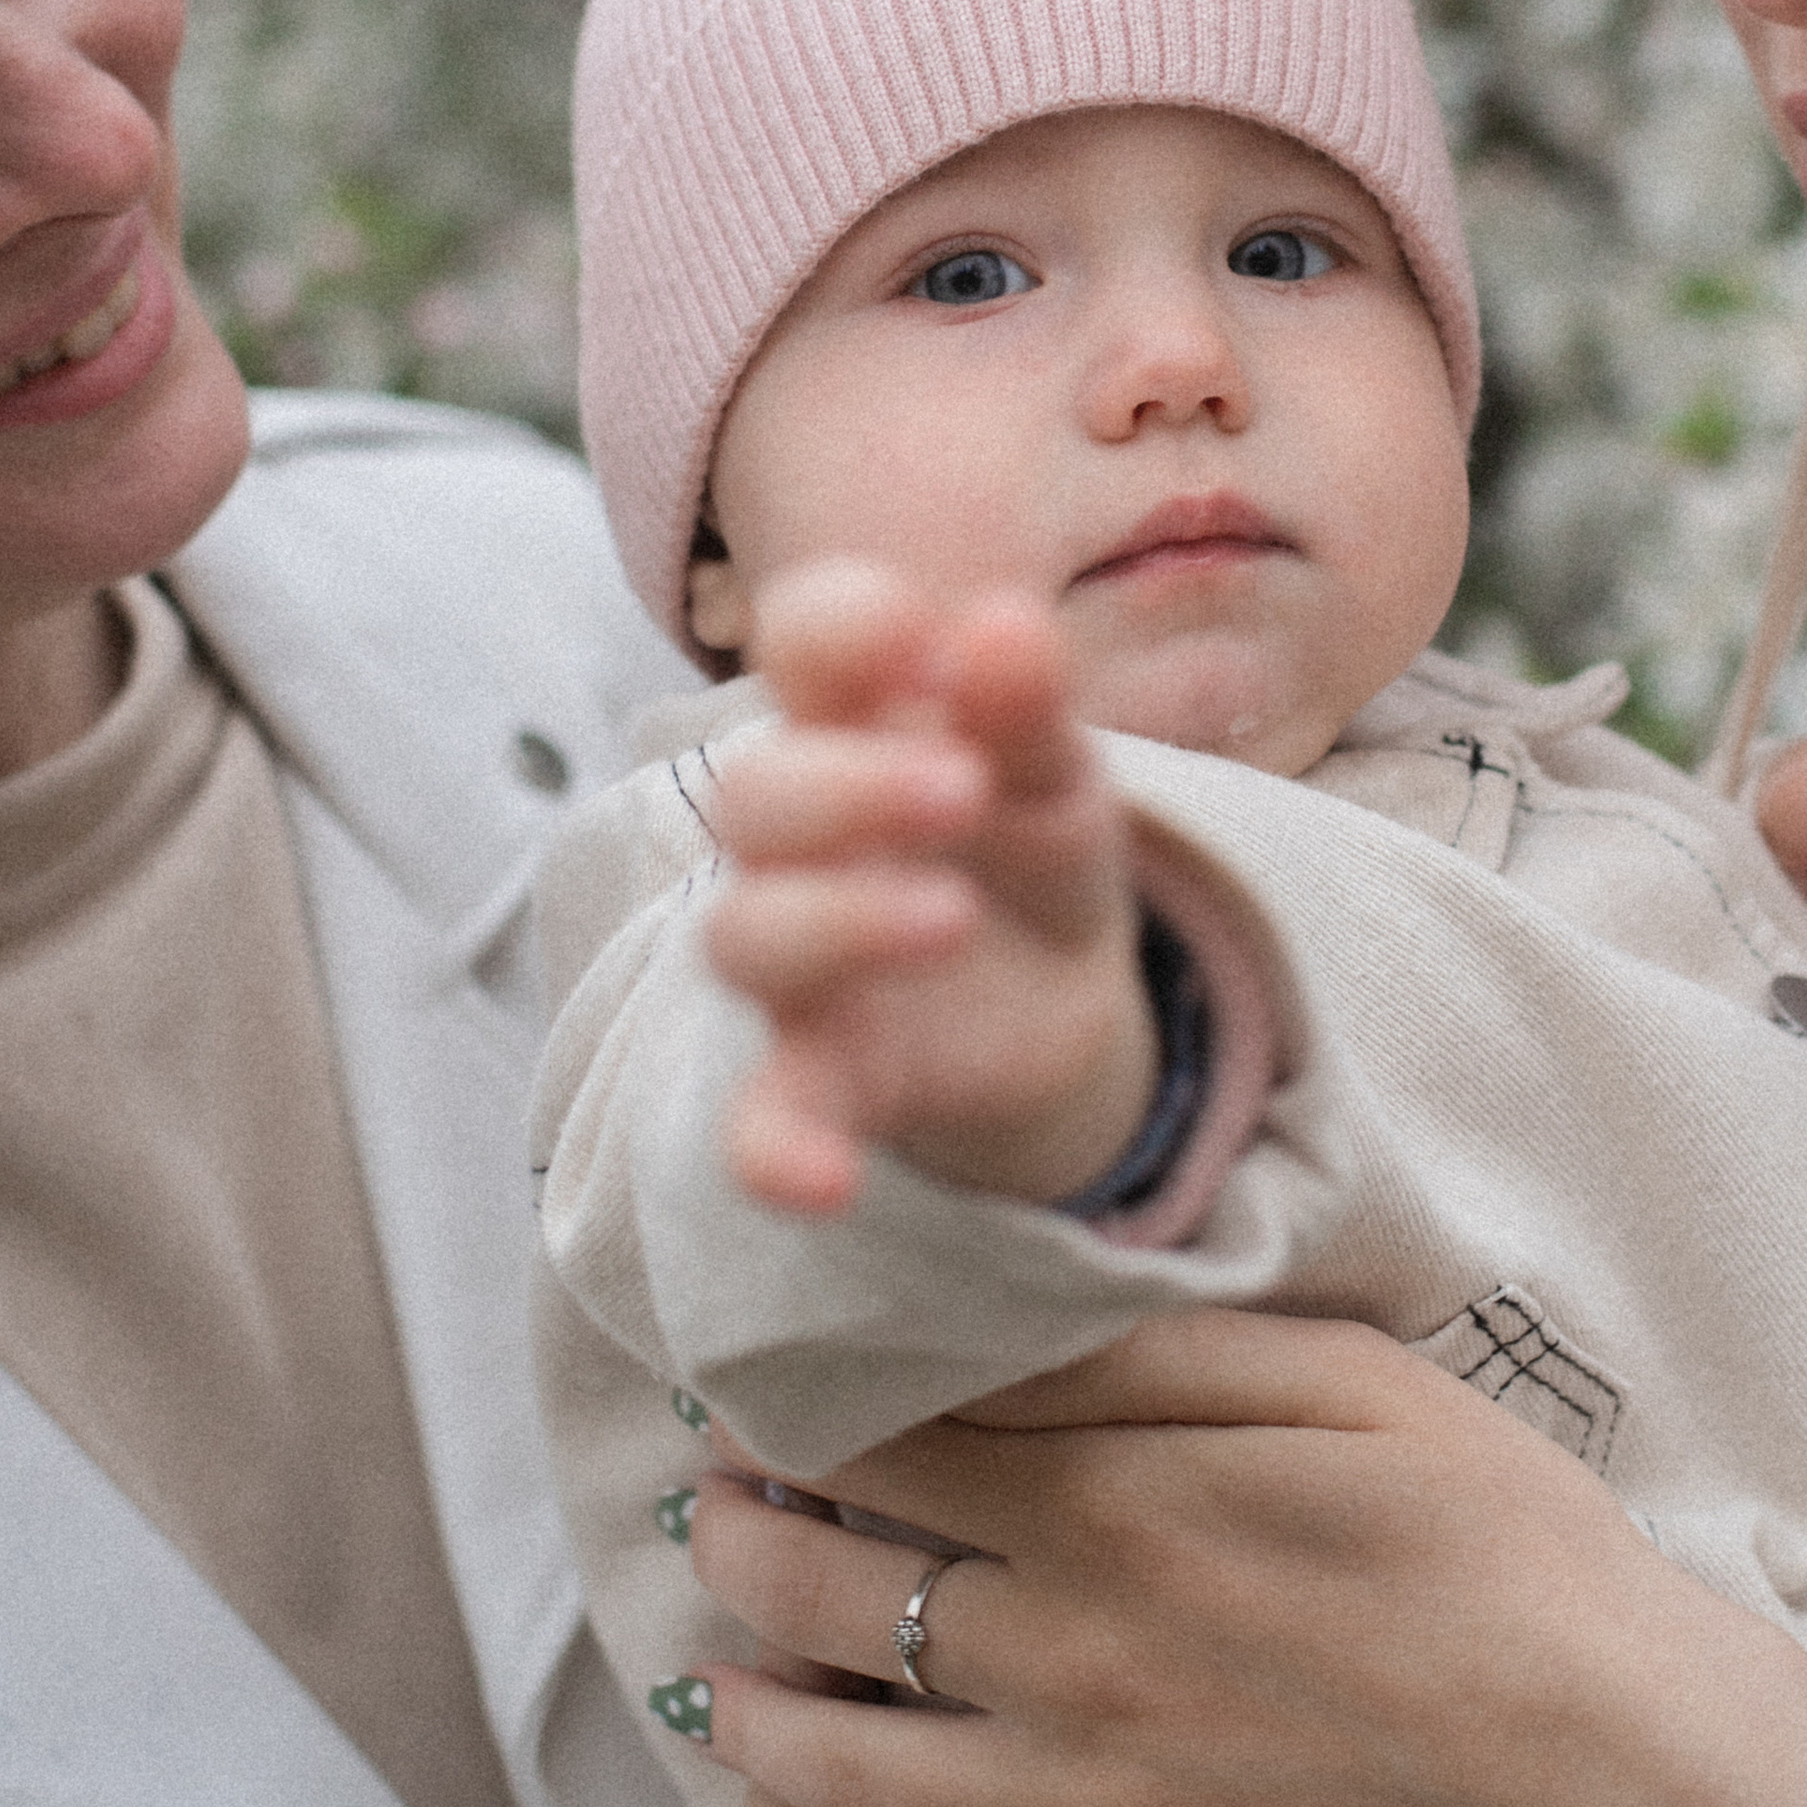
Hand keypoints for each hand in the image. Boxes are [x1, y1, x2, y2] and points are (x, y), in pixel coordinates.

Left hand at [679, 1312, 1806, 1806]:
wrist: (1615, 1774)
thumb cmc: (1502, 1550)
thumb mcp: (1346, 1382)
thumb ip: (1156, 1350)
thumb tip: (999, 1313)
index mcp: (1110, 1496)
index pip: (876, 1440)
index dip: (790, 1412)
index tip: (759, 1398)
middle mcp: (1058, 1646)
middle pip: (813, 1587)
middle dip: (730, 1540)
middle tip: (714, 1518)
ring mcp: (1073, 1804)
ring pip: (824, 1756)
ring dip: (740, 1709)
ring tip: (720, 1684)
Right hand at [708, 560, 1157, 1214]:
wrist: (1058, 1002)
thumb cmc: (1030, 844)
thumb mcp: (1058, 772)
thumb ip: (1030, 708)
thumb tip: (1006, 623)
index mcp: (861, 726)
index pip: (802, 644)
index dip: (840, 628)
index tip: (922, 642)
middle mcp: (804, 841)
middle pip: (756, 795)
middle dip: (849, 786)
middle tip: (964, 790)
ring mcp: (805, 964)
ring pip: (747, 935)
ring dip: (838, 920)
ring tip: (953, 918)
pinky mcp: (827, 1077)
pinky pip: (760, 1115)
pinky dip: (773, 1149)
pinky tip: (827, 1183)